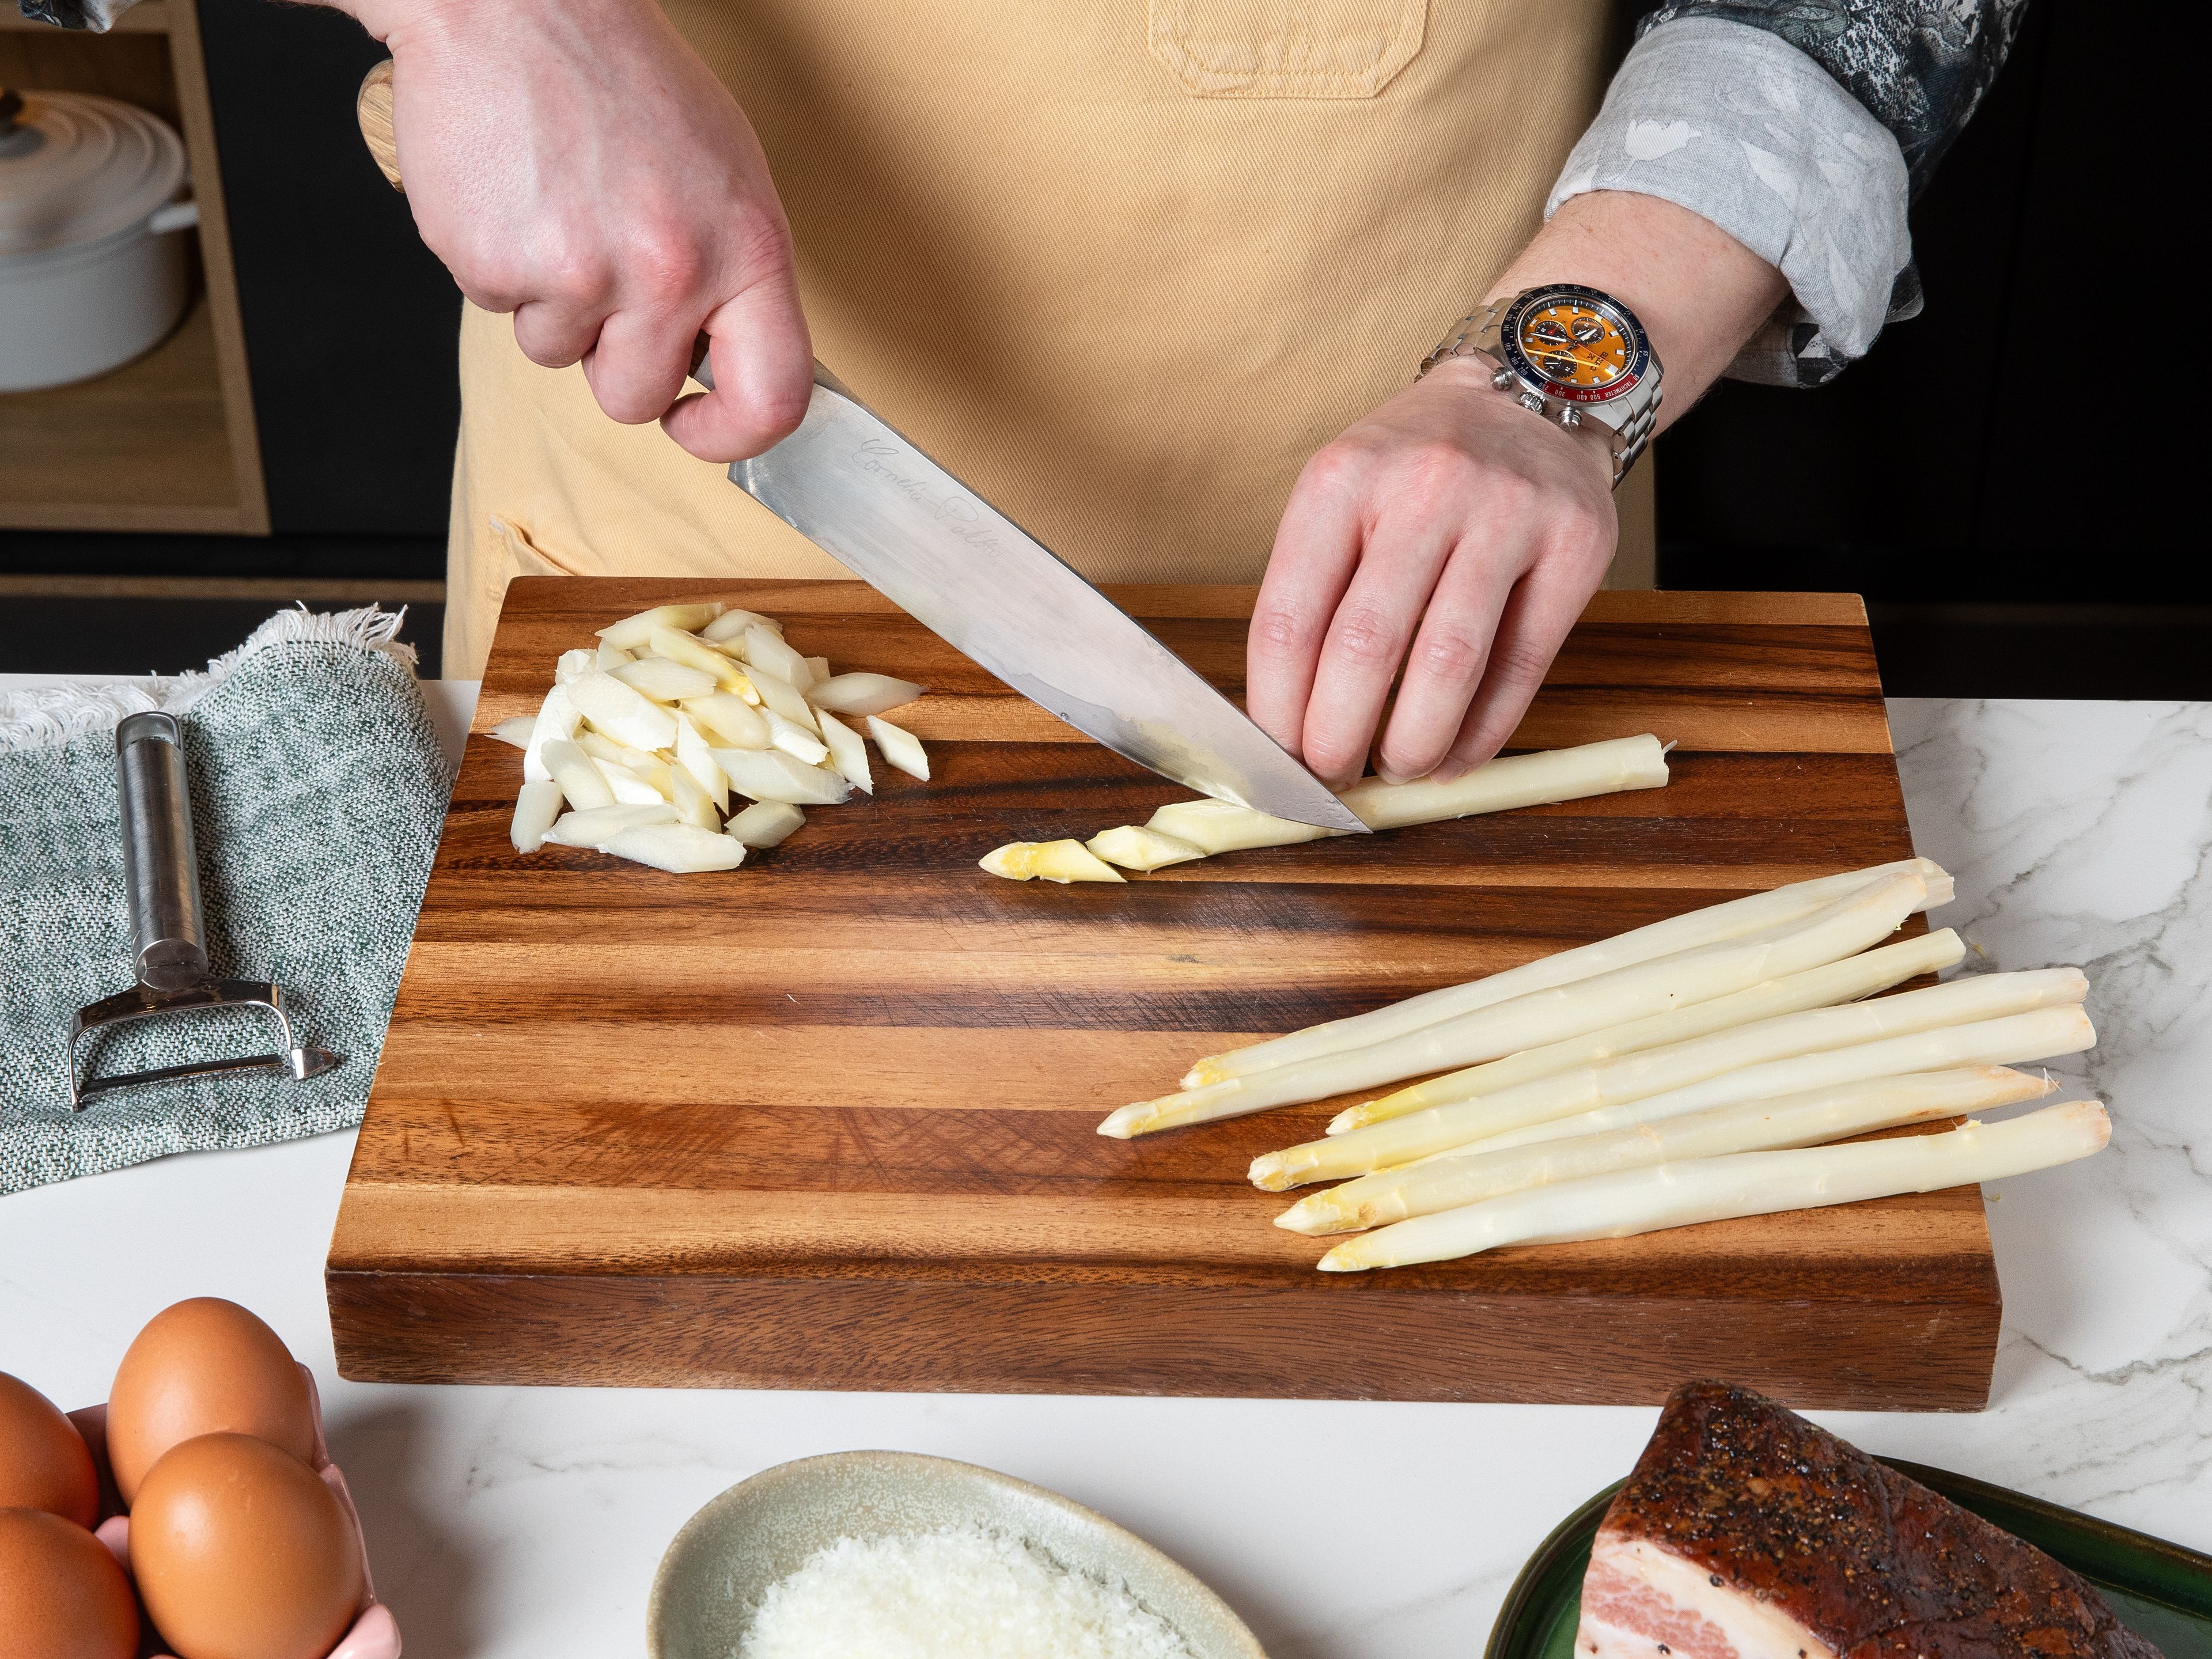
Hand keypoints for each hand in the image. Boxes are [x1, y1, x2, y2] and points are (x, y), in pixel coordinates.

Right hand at [348, 0, 810, 460]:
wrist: (514, 4)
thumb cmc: (624, 81)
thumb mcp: (726, 174)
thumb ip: (735, 276)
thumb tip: (729, 366)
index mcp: (748, 247)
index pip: (773, 397)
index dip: (731, 434)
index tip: (695, 426)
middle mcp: (672, 270)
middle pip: (636, 396)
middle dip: (611, 358)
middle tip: (601, 271)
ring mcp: (580, 272)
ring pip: (557, 356)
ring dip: (551, 302)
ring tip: (557, 208)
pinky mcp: (496, 263)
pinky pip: (497, 308)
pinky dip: (499, 264)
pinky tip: (514, 193)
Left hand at [1246, 356, 1617, 788]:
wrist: (1532, 394)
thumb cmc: (1415, 467)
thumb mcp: (1344, 495)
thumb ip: (1316, 593)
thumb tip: (1289, 723)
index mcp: (1343, 478)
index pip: (1291, 618)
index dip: (1278, 708)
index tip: (1275, 759)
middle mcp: (1425, 486)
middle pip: (1367, 646)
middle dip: (1339, 737)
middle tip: (1331, 778)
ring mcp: (1508, 512)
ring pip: (1450, 662)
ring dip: (1415, 742)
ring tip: (1397, 770)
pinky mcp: (1576, 544)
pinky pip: (1522, 663)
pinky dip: (1483, 731)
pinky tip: (1455, 759)